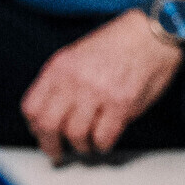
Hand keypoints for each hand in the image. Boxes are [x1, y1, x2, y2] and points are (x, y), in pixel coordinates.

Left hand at [21, 9, 184, 162]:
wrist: (153, 32)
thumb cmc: (120, 43)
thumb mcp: (78, 54)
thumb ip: (62, 81)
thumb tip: (54, 113)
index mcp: (60, 67)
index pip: (32, 107)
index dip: (34, 127)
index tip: (42, 134)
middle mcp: (75, 80)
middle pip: (48, 125)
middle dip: (51, 145)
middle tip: (58, 153)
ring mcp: (98, 92)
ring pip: (75, 135)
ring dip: (81, 147)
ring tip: (87, 146)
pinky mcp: (122, 104)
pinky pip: (103, 137)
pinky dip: (102, 145)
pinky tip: (104, 142)